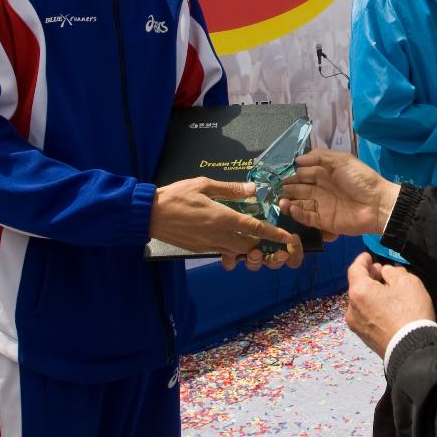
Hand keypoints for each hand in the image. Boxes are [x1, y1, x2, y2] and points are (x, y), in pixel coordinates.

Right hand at [150, 177, 302, 269]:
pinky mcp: (200, 249)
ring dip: (246, 246)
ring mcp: (209, 245)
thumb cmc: (176, 196)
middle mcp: (218, 235)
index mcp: (222, 218)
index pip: (254, 228)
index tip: (287, 237)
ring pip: (236, 251)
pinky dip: (230, 247)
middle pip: (249, 245)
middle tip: (268, 235)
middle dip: (261, 243)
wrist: (149, 215)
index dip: (273, 233)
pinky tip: (230, 236)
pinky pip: (222, 251)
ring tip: (250, 237)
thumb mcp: (204, 185)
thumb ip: (231, 189)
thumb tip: (253, 189)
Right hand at [281, 149, 399, 237]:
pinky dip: (296, 213)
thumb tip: (297, 160)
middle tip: (270, 189)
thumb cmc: (360, 179)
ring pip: (299, 203)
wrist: (377, 204)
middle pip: (298, 188)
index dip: (289, 173)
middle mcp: (320, 189)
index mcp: (324, 173)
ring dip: (288, 201)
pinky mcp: (323, 221)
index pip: (302, 173)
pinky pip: (306, 217)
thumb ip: (319, 157)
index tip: (274, 174)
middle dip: (285, 187)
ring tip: (279, 200)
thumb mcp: (342, 160)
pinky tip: (289, 208)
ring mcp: (321, 205)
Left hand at [345, 252, 433, 356]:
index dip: (362, 259)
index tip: (369, 255)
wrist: (413, 349)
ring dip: (372, 293)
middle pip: (358, 286)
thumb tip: (385, 273)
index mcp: (359, 292)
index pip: (355, 269)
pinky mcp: (364, 338)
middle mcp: (352, 309)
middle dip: (369, 277)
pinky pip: (366, 315)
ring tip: (389, 291)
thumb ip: (393, 271)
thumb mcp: (407, 282)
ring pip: (362, 302)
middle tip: (383, 273)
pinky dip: (373, 307)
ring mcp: (357, 326)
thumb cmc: (410, 313)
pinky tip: (388, 308)